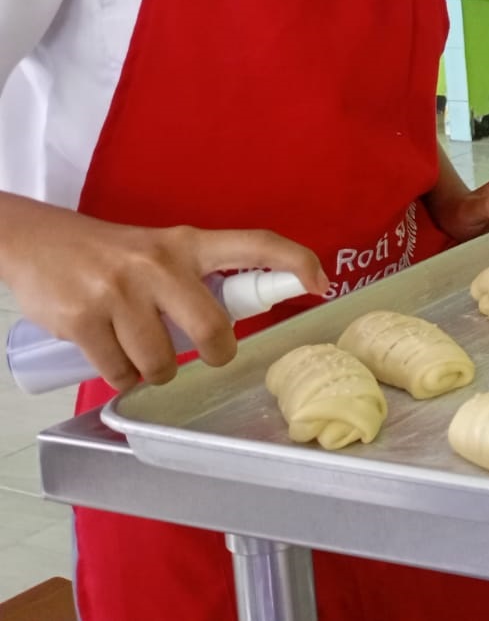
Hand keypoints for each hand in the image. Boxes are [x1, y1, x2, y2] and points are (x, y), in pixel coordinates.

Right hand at [0, 195, 327, 392]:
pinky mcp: (84, 319)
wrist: (35, 242)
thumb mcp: (160, 251)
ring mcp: (120, 292)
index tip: (321, 283)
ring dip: (157, 372)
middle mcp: (159, 264)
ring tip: (144, 355)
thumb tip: (238, 319)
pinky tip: (115, 360)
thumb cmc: (108, 254)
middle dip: (216, 353)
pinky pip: (121, 372)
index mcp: (187, 243)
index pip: (255, 243)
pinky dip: (122, 378)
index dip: (295, 261)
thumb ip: (196, 277)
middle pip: (213, 328)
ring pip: (162, 361)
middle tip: (208, 355)